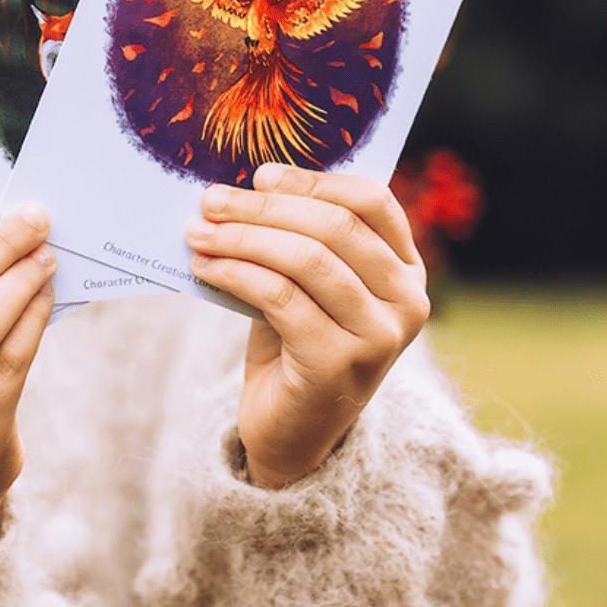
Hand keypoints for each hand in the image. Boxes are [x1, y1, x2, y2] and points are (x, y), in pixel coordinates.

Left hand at [186, 165, 428, 488]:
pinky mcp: (339, 364)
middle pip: (334, 226)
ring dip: (241, 238)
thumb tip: (243, 185)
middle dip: (263, 207)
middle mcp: (407, 301)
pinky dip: (236, 273)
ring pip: (305, 259)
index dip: (313, 181)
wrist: (292, 432)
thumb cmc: (297, 342)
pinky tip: (205, 267)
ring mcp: (380, 337)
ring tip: (198, 232)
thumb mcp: (308, 282)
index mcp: (407, 269)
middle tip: (210, 199)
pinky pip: (280, 298)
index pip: (371, 201)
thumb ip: (298, 236)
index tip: (260, 175)